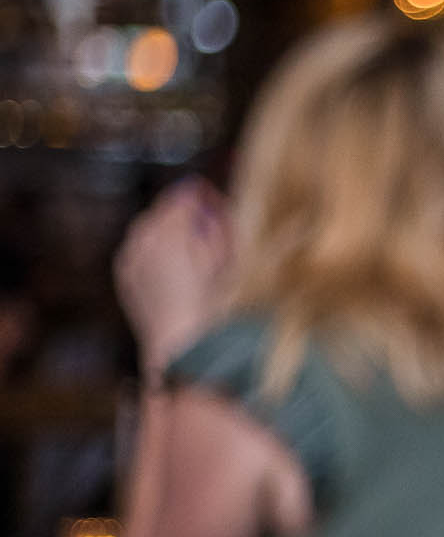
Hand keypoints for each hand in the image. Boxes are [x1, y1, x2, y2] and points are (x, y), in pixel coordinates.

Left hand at [114, 179, 232, 373]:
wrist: (179, 343)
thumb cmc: (210, 306)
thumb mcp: (225, 262)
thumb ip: (219, 227)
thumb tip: (214, 205)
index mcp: (173, 232)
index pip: (184, 195)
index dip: (200, 193)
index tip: (211, 195)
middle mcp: (146, 238)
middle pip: (163, 209)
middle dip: (181, 210)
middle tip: (202, 218)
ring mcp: (131, 254)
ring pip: (147, 226)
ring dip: (165, 228)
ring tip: (186, 244)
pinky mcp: (124, 269)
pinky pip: (137, 246)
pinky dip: (152, 246)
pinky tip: (170, 263)